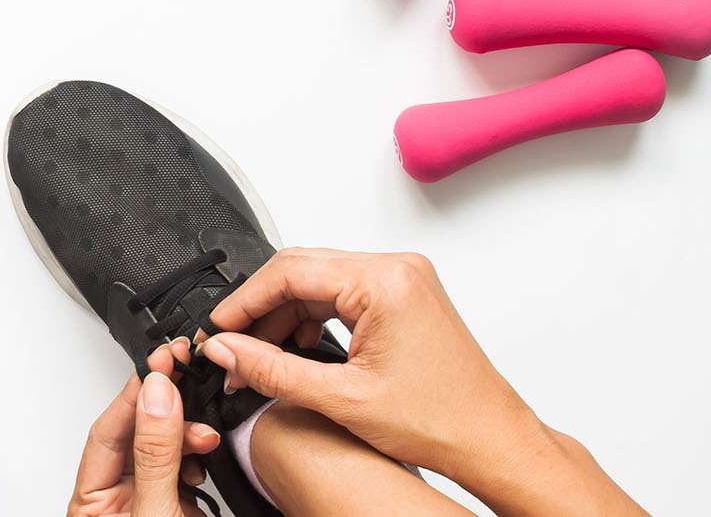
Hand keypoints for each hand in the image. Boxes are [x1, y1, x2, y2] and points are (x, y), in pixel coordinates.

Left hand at [69, 340, 221, 516]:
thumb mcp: (155, 513)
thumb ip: (155, 456)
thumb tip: (157, 396)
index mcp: (93, 503)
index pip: (107, 430)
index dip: (134, 392)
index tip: (161, 361)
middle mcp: (118, 500)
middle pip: (137, 433)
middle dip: (167, 409)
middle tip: (186, 375)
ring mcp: (149, 503)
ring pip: (164, 447)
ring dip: (187, 434)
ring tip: (206, 435)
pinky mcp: (177, 508)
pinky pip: (184, 467)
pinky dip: (198, 457)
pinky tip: (207, 456)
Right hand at [195, 249, 645, 514]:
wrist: (492, 441)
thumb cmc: (442, 422)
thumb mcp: (341, 398)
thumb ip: (272, 369)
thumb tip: (227, 349)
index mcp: (385, 282)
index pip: (290, 272)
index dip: (243, 302)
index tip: (217, 329)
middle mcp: (397, 269)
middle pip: (301, 270)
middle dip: (260, 309)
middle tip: (230, 345)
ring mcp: (403, 279)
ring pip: (319, 282)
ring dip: (284, 315)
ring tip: (259, 357)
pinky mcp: (404, 295)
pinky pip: (342, 292)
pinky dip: (312, 318)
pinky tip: (296, 349)